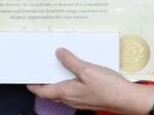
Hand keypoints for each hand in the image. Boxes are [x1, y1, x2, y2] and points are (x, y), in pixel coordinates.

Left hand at [28, 48, 153, 114]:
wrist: (127, 99)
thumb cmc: (108, 87)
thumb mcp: (87, 69)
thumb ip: (71, 61)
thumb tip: (58, 53)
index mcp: (66, 92)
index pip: (42, 91)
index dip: (33, 85)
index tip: (26, 78)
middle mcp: (71, 99)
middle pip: (51, 92)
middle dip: (44, 82)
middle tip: (40, 69)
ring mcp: (80, 100)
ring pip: (63, 92)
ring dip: (57, 81)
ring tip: (57, 67)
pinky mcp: (89, 98)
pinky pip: (74, 90)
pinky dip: (70, 81)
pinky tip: (76, 72)